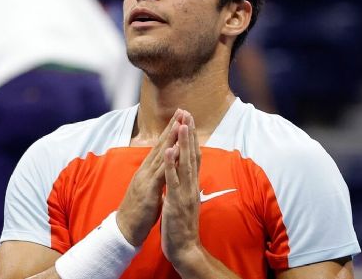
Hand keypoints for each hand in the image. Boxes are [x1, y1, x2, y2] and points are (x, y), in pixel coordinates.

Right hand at [117, 109, 183, 245]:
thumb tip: (164, 169)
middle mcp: (146, 170)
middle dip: (172, 127)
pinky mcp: (148, 189)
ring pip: (161, 155)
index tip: (181, 117)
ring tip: (180, 123)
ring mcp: (146, 178)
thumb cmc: (139, 210)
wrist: (126, 228)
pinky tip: (174, 150)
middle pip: (161, 145)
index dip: (171, 131)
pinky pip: (160, 173)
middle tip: (182, 111)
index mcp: (148, 170)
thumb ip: (156, 177)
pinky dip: (167, 160)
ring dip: (171, 138)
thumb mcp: (150, 189)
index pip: (162, 147)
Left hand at [161, 112, 202, 265]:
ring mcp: (184, 192)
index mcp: (191, 184)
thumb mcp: (185, 200)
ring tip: (181, 125)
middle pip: (192, 154)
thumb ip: (187, 185)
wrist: (185, 248)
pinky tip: (168, 151)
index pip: (193, 156)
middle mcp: (191, 185)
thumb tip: (187, 173)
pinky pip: (172, 180)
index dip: (191, 138)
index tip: (188, 120)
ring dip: (183, 143)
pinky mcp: (176, 201)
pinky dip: (171, 165)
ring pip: (184, 163)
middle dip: (189, 133)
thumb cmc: (182, 225)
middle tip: (187, 113)